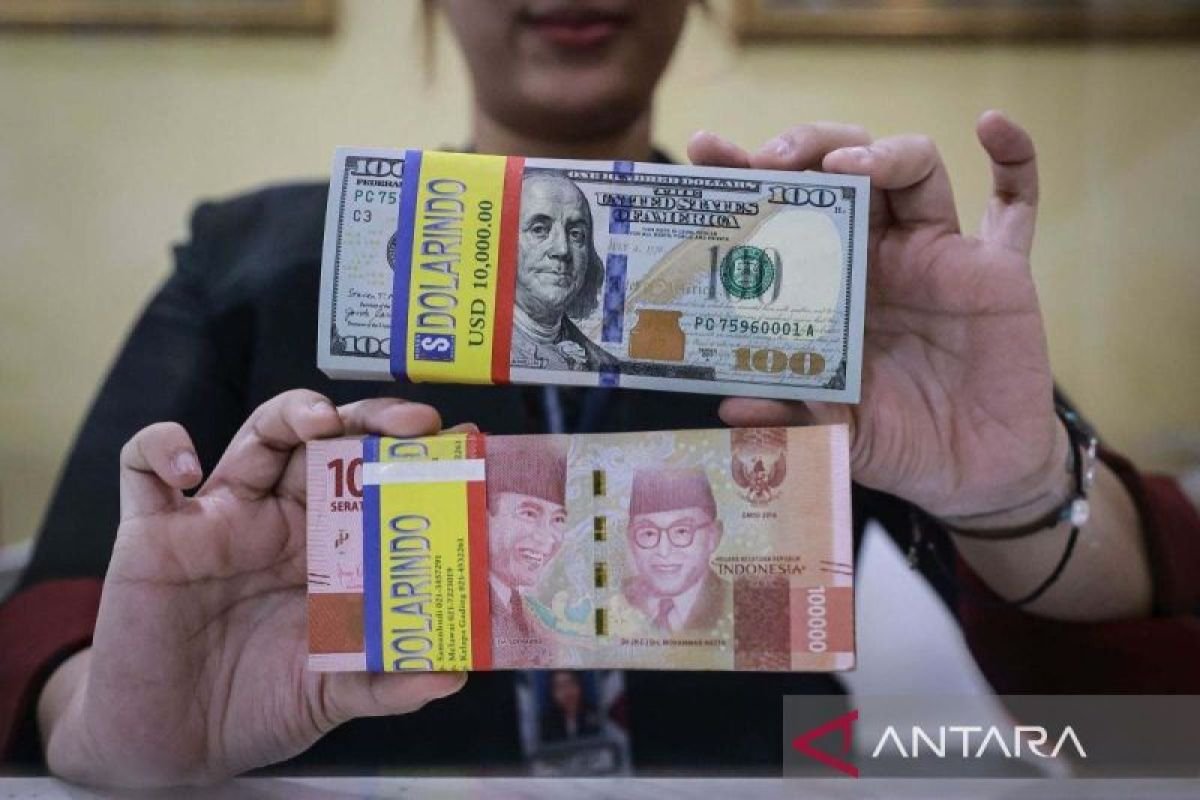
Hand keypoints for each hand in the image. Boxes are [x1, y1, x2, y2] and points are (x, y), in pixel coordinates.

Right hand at [39, 392, 464, 787]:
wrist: (172, 743)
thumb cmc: (256, 705)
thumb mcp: (330, 696)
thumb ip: (384, 685)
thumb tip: (452, 674)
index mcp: (330, 546)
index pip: (378, 479)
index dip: (417, 457)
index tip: (464, 446)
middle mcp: (282, 519)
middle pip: (330, 442)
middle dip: (372, 419)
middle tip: (414, 422)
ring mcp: (220, 518)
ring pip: (259, 436)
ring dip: (292, 412)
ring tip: (321, 418)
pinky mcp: (153, 533)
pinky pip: (143, 466)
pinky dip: (160, 448)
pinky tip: (188, 469)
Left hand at [690, 116, 1069, 518]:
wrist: (973, 473)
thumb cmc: (898, 440)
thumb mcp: (833, 431)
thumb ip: (788, 415)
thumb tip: (731, 406)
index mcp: (828, 281)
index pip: (782, 209)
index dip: (743, 175)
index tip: (703, 151)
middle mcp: (878, 255)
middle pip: (844, 168)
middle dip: (806, 149)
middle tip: (767, 162)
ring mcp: (940, 255)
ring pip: (914, 168)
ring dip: (883, 152)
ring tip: (849, 164)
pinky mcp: (999, 271)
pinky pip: (1016, 203)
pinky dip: (1014, 157)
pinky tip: (992, 123)